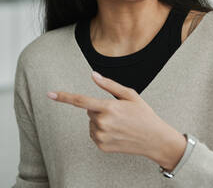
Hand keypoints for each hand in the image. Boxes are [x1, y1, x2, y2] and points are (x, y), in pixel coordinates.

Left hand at [47, 71, 185, 169]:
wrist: (154, 138)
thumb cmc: (144, 115)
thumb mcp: (130, 95)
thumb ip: (109, 85)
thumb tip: (94, 75)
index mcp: (109, 107)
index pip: (81, 101)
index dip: (64, 97)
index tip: (50, 94)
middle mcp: (102, 122)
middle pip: (90, 111)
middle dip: (101, 109)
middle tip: (120, 113)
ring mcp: (100, 136)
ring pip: (91, 123)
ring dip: (101, 121)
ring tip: (120, 124)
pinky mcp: (101, 145)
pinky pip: (94, 134)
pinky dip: (103, 132)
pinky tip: (117, 132)